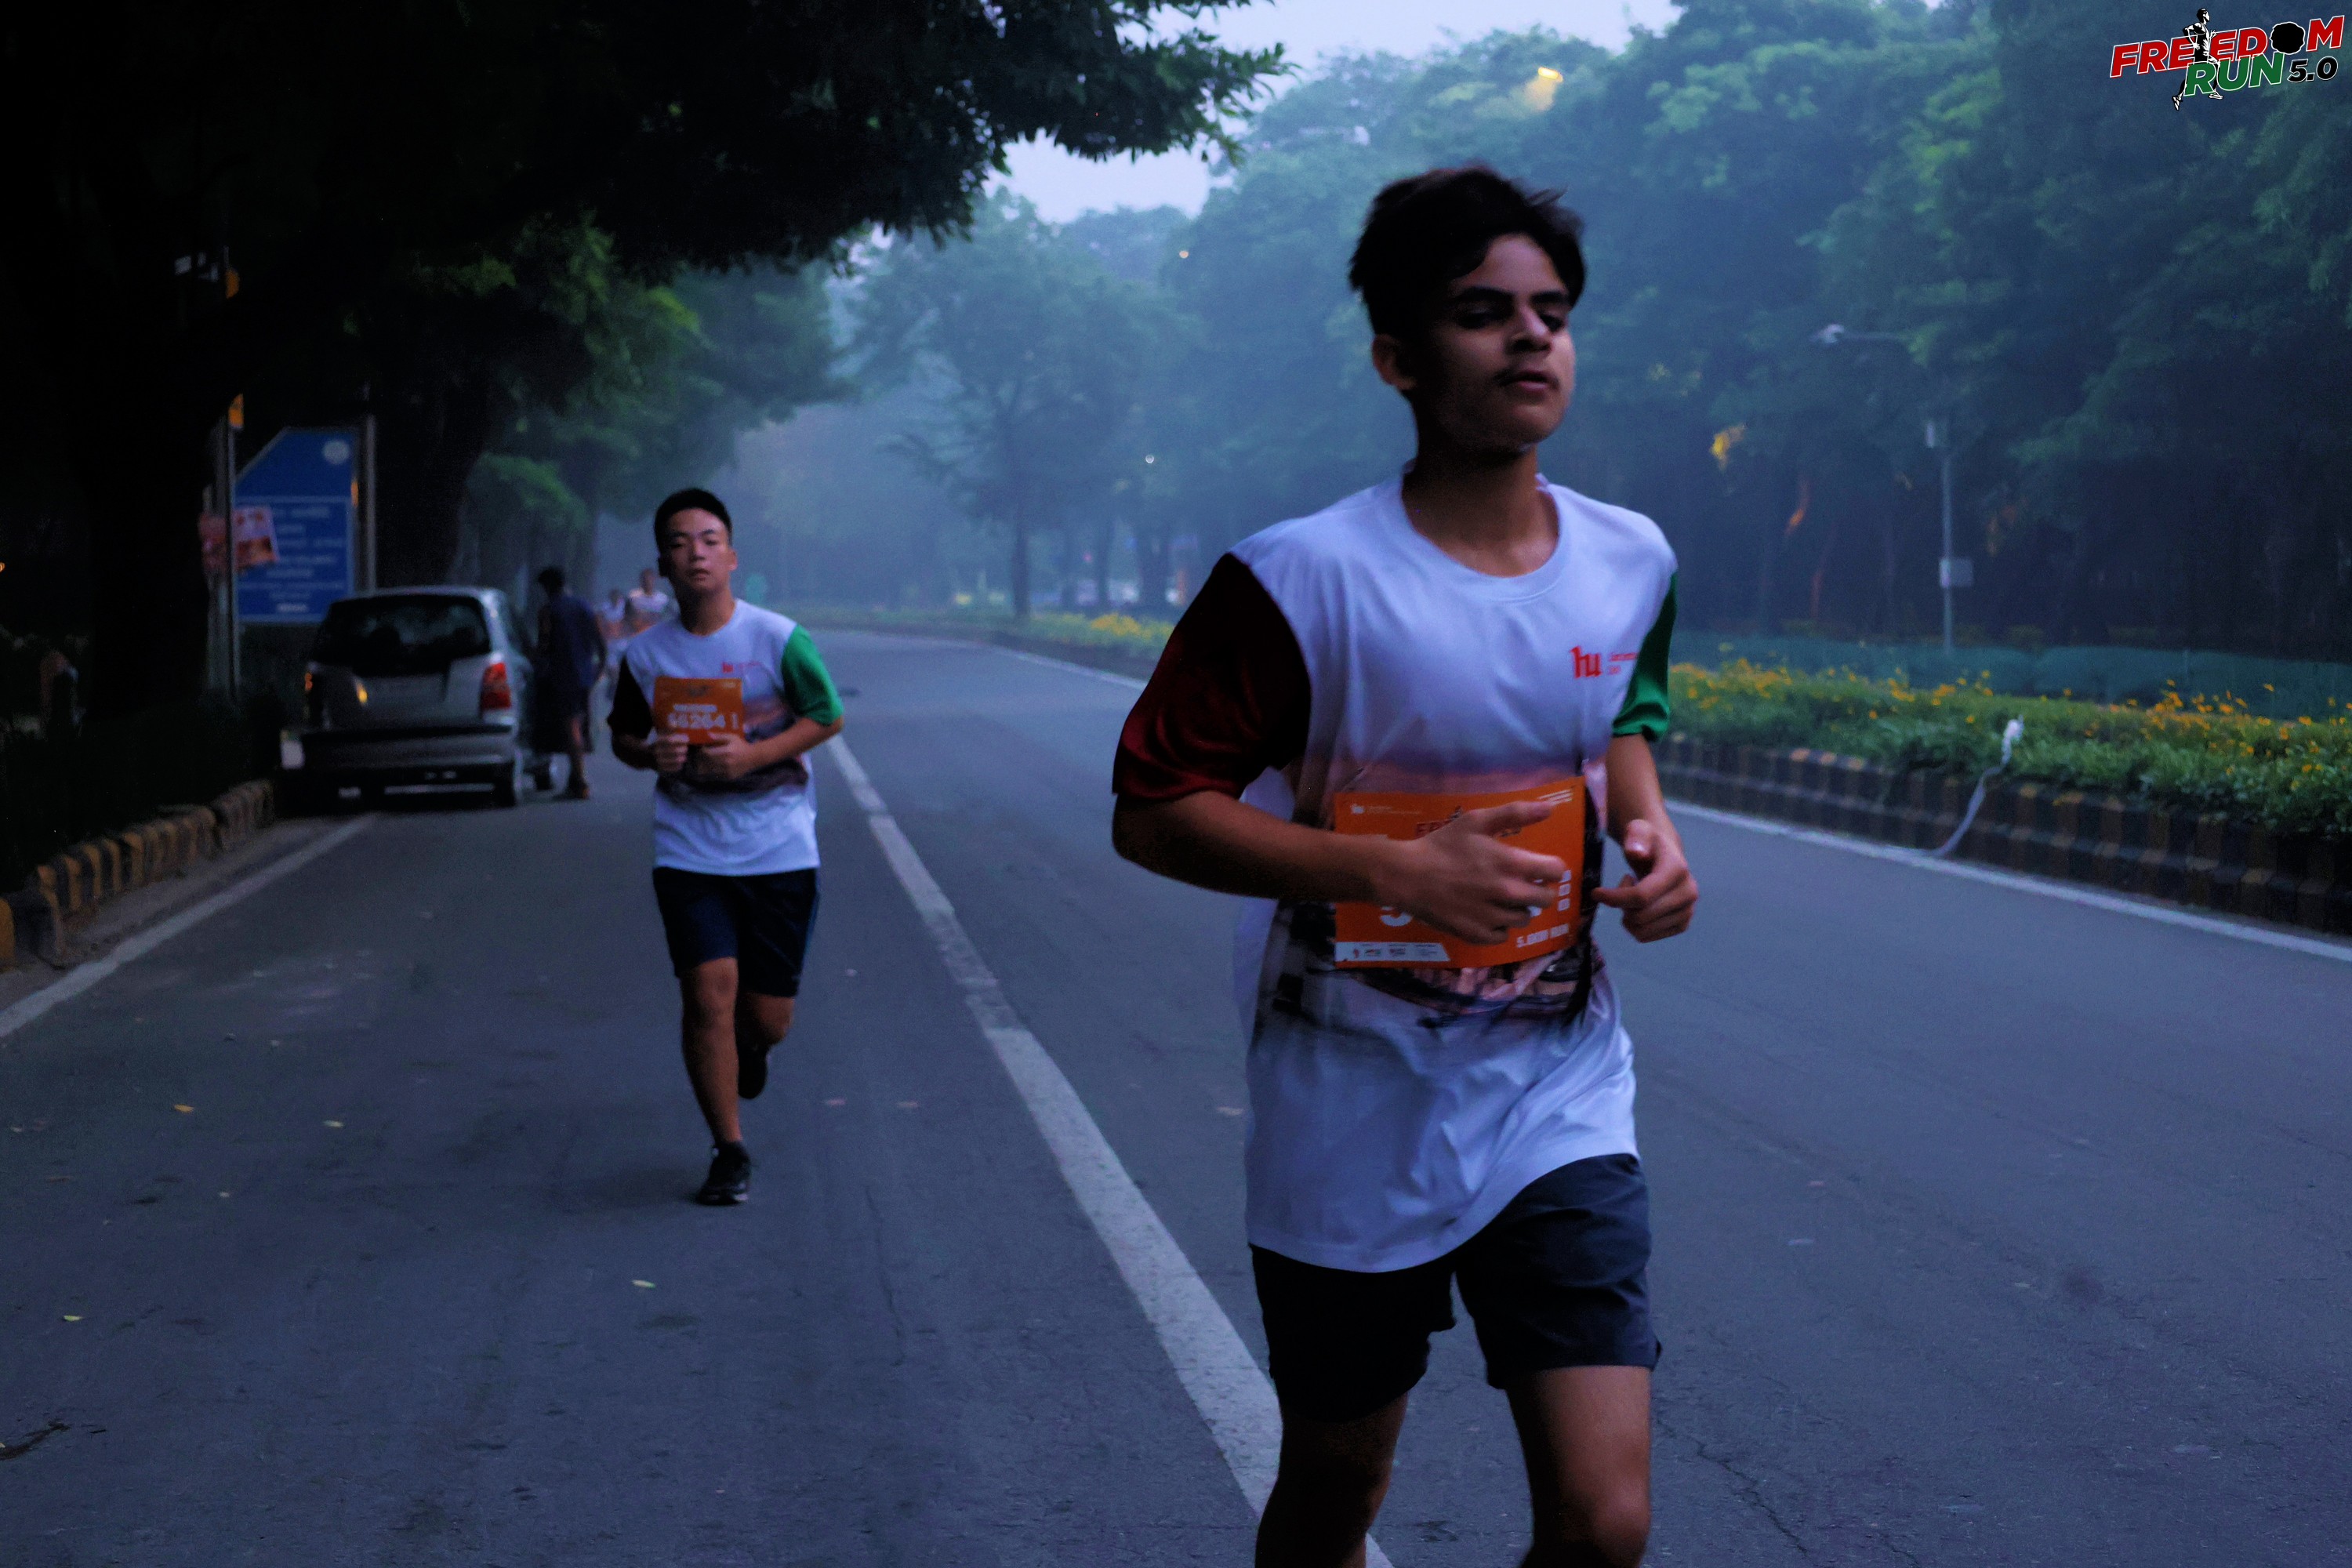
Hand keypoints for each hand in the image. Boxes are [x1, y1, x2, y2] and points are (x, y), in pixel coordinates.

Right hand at [650, 731, 691, 774]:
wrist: (646, 757)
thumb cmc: (659, 744)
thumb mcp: (661, 735)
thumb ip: (668, 729)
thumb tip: (674, 723)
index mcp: (658, 742)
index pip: (670, 740)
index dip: (680, 739)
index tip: (687, 739)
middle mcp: (657, 751)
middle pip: (674, 751)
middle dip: (683, 749)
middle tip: (686, 748)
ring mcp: (658, 760)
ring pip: (675, 760)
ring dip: (681, 758)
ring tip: (684, 757)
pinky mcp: (661, 768)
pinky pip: (673, 768)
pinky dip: (678, 765)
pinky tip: (680, 763)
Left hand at [688, 730, 755, 781]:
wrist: (754, 758)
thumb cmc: (741, 746)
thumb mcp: (732, 738)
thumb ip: (720, 736)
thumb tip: (708, 735)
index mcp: (727, 751)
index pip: (709, 753)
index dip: (702, 751)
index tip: (702, 748)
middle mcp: (727, 762)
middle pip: (708, 762)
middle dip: (702, 759)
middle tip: (699, 756)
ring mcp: (728, 771)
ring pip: (711, 770)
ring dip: (705, 767)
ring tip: (703, 762)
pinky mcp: (729, 777)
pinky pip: (717, 776)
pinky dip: (712, 772)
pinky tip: (712, 768)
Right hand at [1375, 801, 1566, 944]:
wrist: (1408, 876)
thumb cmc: (1443, 845)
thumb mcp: (1476, 821)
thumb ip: (1515, 813)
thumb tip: (1550, 808)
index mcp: (1513, 864)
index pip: (1556, 871)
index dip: (1549, 867)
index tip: (1537, 865)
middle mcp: (1509, 894)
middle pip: (1546, 899)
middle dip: (1537, 889)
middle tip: (1518, 882)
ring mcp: (1494, 917)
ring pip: (1525, 918)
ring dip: (1517, 908)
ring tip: (1497, 897)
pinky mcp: (1478, 935)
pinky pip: (1503, 935)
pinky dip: (1498, 926)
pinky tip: (1484, 913)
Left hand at [1594, 817, 1696, 941]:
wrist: (1665, 856)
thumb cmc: (1647, 843)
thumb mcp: (1639, 830)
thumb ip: (1636, 836)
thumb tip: (1636, 851)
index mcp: (1677, 870)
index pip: (1642, 896)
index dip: (1615, 898)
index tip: (1596, 892)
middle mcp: (1688, 893)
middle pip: (1640, 916)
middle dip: (1621, 905)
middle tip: (1622, 888)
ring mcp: (1687, 911)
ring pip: (1642, 931)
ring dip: (1628, 916)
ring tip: (1633, 895)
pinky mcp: (1682, 925)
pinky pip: (1646, 937)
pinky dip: (1636, 925)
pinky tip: (1641, 906)